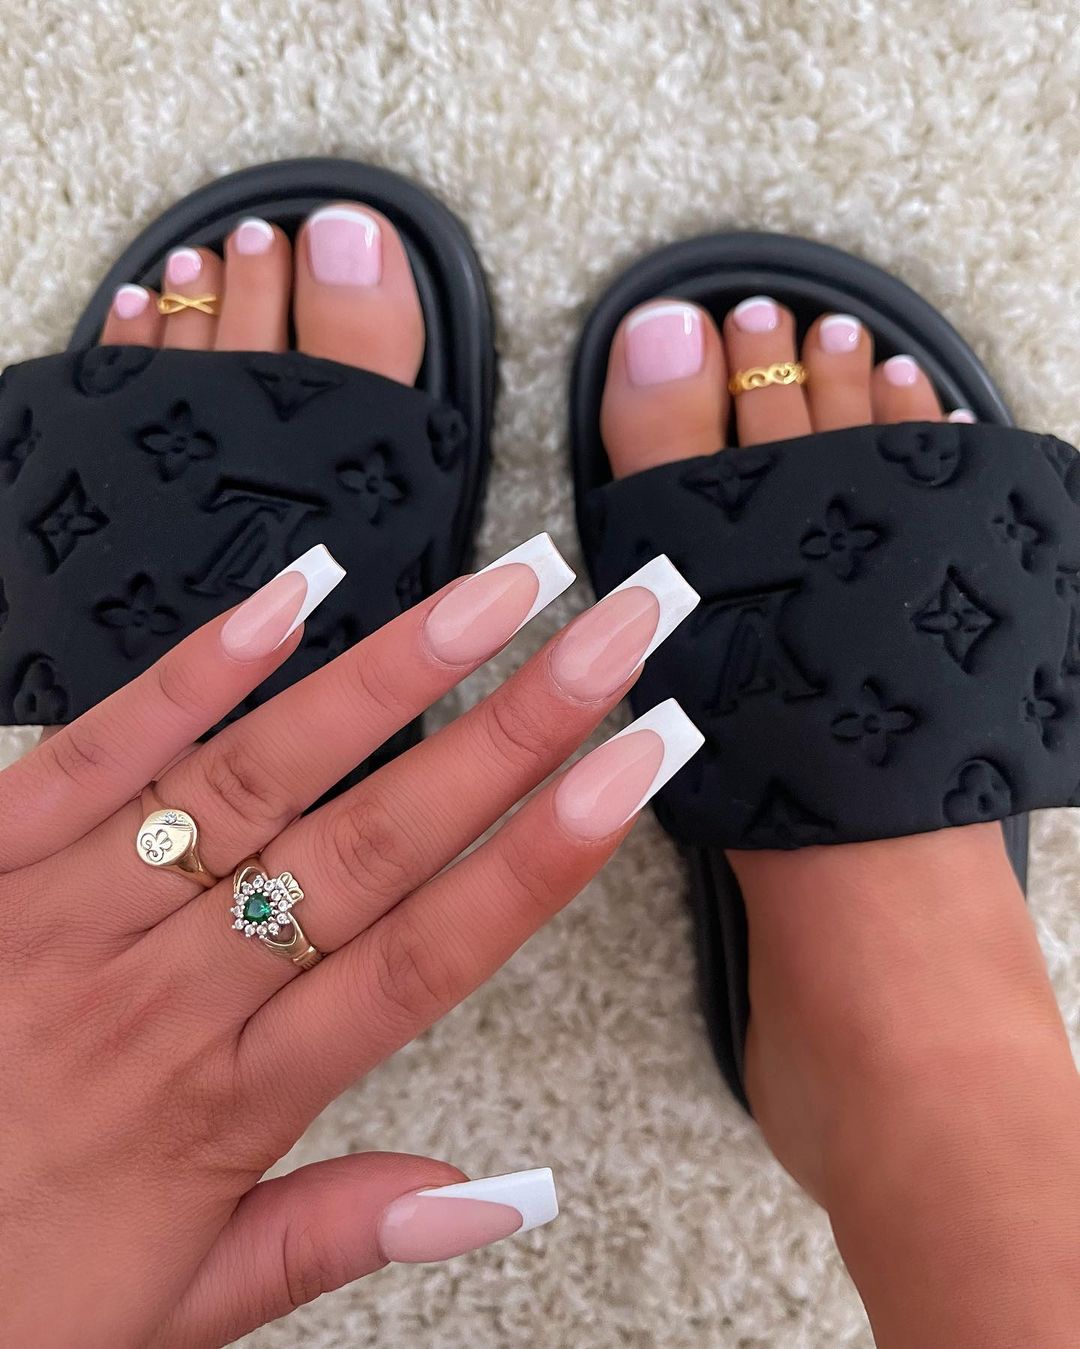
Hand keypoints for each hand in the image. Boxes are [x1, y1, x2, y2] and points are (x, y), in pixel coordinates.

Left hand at [0, 538, 698, 1347]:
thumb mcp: (175, 1311)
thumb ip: (335, 1230)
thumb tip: (506, 1195)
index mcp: (228, 1103)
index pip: (427, 956)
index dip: (543, 856)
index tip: (637, 766)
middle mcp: (169, 989)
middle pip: (376, 840)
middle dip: (514, 730)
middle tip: (615, 635)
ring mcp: (76, 910)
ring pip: (263, 773)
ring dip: (391, 676)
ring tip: (498, 593)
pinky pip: (104, 748)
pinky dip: (199, 668)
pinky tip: (293, 597)